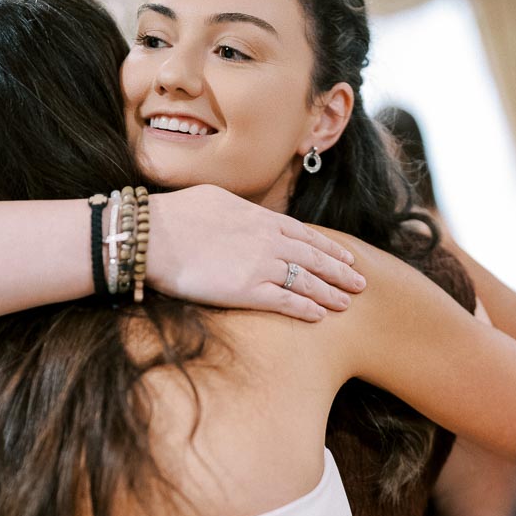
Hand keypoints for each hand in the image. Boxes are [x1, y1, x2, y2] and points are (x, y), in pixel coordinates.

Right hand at [148, 185, 365, 321]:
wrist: (154, 236)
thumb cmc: (175, 215)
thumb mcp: (216, 199)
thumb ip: (239, 210)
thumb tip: (245, 213)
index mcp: (260, 217)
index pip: (305, 234)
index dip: (328, 248)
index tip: (345, 257)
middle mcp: (268, 241)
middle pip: (314, 258)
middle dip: (340, 272)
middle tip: (360, 283)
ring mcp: (261, 266)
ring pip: (307, 281)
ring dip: (330, 293)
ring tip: (348, 303)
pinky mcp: (248, 291)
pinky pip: (287, 302)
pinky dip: (307, 309)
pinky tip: (320, 316)